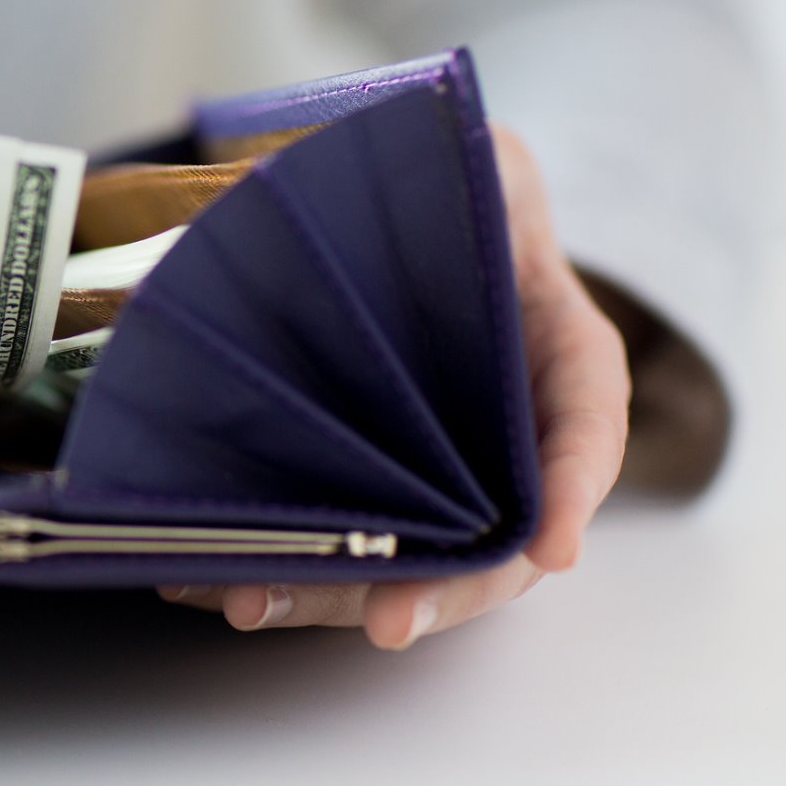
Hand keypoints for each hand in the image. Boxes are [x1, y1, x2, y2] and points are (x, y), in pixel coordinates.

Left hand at [159, 126, 629, 647]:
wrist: (396, 226)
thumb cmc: (452, 195)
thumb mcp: (480, 162)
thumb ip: (470, 175)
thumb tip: (370, 179)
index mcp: (559, 356)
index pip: (584, 427)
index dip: (572, 488)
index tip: (554, 545)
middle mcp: (504, 438)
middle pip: (493, 539)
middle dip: (441, 588)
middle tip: (389, 622)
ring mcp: (432, 479)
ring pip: (399, 562)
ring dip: (330, 596)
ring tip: (252, 604)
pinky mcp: (353, 493)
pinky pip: (324, 544)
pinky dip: (268, 566)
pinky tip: (201, 577)